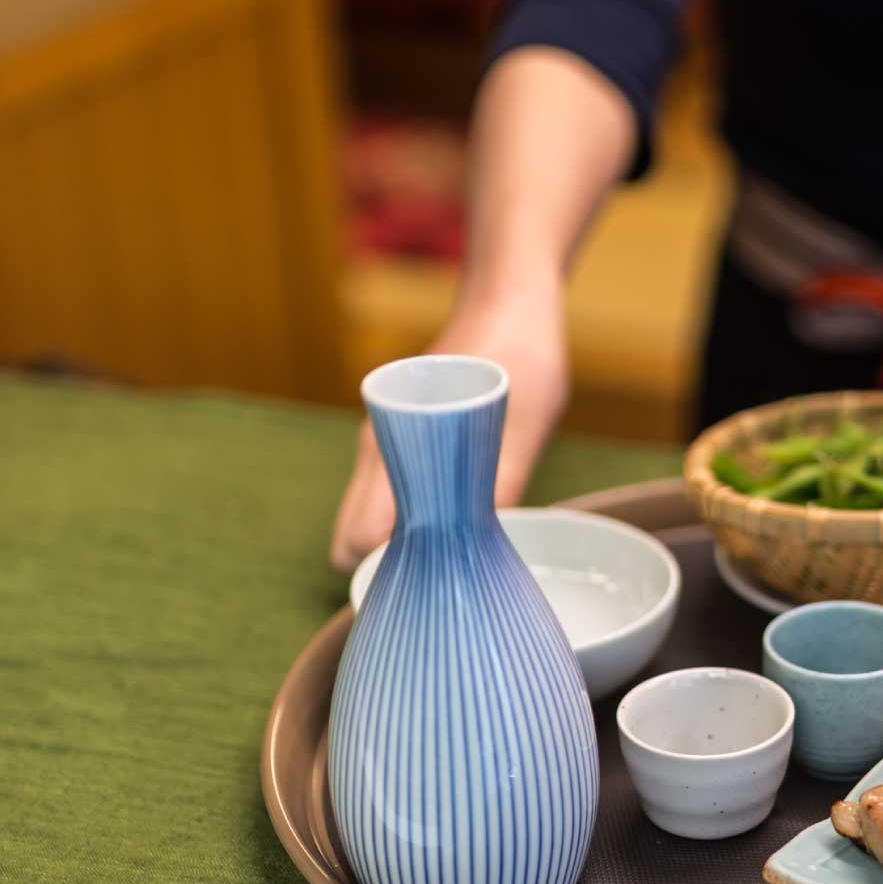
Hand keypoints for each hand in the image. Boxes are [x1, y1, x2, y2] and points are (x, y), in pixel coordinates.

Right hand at [328, 283, 568, 571]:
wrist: (511, 296)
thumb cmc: (520, 352)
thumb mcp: (526, 425)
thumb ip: (502, 483)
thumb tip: (482, 550)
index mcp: (388, 446)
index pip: (357, 536)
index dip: (386, 572)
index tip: (430, 587)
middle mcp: (376, 449)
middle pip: (356, 535)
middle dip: (391, 568)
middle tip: (448, 582)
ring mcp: (386, 444)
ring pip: (374, 518)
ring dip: (405, 544)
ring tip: (459, 557)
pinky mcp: (405, 440)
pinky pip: (394, 496)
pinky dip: (415, 520)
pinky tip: (460, 523)